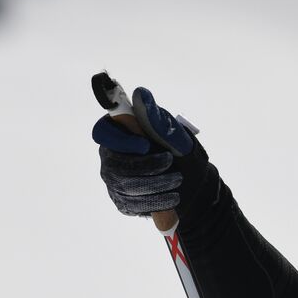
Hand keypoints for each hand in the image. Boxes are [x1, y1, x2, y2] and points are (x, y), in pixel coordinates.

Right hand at [92, 87, 199, 215]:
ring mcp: (114, 179)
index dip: (121, 141)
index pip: (103, 133)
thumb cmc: (179, 150)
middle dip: (146, 166)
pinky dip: (155, 202)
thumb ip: (156, 118)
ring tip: (177, 181)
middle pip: (115, 164)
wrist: (193, 180)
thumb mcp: (174, 134)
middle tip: (172, 165)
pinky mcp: (123, 200)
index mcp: (119, 133)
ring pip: (125, 185)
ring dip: (155, 184)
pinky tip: (173, 198)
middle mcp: (111, 156)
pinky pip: (132, 203)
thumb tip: (140, 94)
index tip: (146, 145)